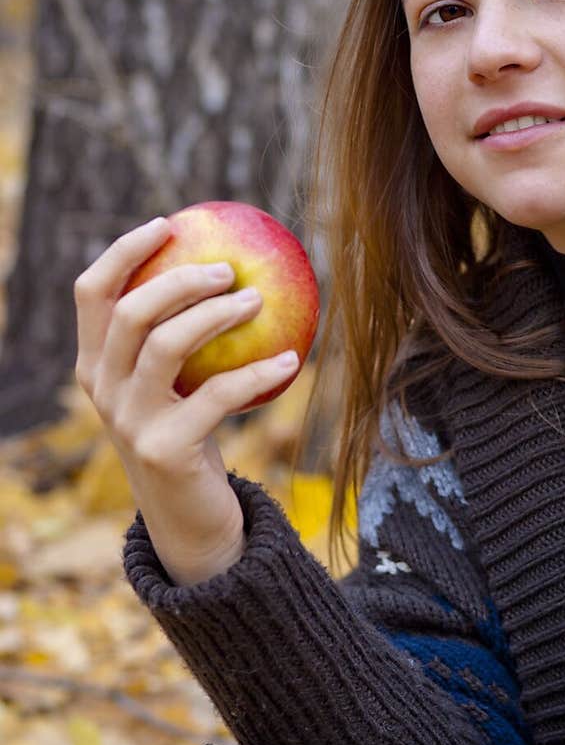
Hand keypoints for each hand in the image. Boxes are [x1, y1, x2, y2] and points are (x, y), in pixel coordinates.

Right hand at [73, 216, 295, 580]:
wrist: (188, 519)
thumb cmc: (189, 436)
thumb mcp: (174, 386)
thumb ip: (182, 338)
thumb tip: (233, 266)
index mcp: (95, 365)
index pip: (91, 293)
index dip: (124, 252)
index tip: (169, 224)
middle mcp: (102, 389)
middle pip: (130, 312)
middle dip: (179, 279)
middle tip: (228, 269)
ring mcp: (129, 421)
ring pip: (166, 345)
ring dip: (217, 315)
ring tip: (258, 301)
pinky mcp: (164, 449)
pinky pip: (217, 394)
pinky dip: (258, 372)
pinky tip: (293, 358)